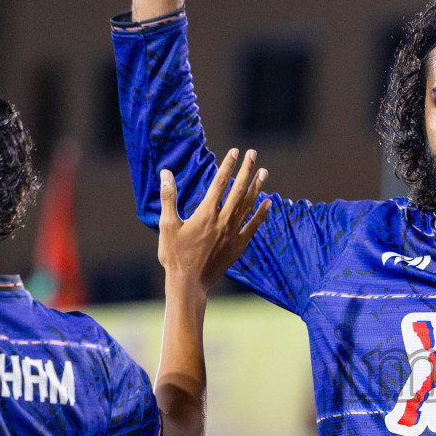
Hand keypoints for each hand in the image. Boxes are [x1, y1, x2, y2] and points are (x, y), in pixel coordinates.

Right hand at [158, 149, 270, 294]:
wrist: (189, 284)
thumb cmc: (174, 255)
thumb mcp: (167, 225)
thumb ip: (169, 197)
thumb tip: (166, 173)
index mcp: (206, 214)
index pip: (220, 183)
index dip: (228, 165)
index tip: (235, 151)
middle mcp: (223, 221)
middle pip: (239, 190)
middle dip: (246, 170)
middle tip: (253, 153)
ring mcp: (233, 234)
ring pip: (249, 205)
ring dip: (257, 187)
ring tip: (264, 171)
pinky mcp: (238, 246)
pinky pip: (254, 226)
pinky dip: (262, 213)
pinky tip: (269, 202)